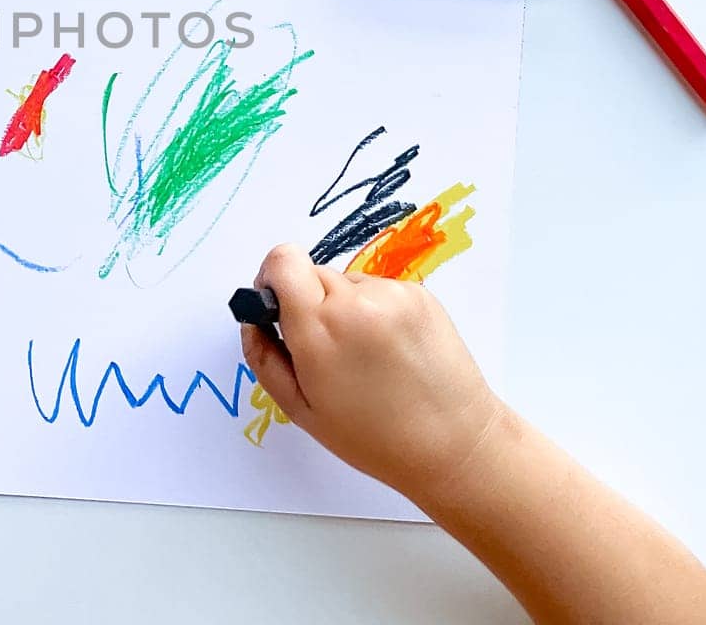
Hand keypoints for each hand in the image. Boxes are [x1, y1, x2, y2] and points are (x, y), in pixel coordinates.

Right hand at [240, 244, 506, 502]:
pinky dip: (376, 313)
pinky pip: (379, 290)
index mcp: (319, 330)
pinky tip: (391, 352)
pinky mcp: (421, 295)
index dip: (272, 278)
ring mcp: (392, 295)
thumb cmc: (372, 437)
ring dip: (345, 309)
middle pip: (312, 274)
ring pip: (346, 283)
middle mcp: (355, 302)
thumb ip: (264, 356)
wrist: (453, 445)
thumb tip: (253, 318)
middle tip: (328, 352)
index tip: (278, 305)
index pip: (282, 261)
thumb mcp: (300, 409)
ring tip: (367, 358)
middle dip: (310, 305)